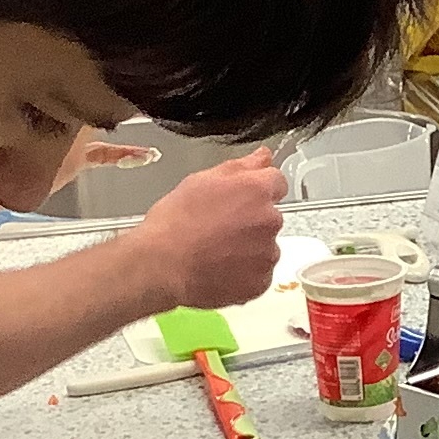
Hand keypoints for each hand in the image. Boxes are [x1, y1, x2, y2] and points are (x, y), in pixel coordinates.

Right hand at [125, 152, 286, 313]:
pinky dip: (245, 273)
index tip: (240, 199)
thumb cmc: (175, 222)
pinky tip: (220, 268)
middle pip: (270, 216)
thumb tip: (264, 156)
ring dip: (249, 248)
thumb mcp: (201, 180)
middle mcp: (269, 221)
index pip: (276, 182)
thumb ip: (240, 166)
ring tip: (216, 251)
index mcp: (256, 190)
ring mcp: (267, 254)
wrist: (162, 265)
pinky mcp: (260, 282)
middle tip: (219, 228)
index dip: (256, 189)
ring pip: (265, 247)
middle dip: (251, 220)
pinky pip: (259, 274)